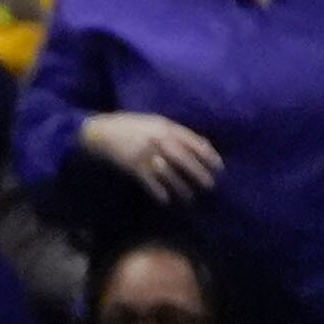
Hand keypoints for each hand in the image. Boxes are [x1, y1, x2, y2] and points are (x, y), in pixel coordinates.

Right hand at [80, 112, 221, 201]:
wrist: (104, 132)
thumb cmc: (134, 127)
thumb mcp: (158, 123)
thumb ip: (177, 132)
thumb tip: (201, 144)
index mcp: (167, 128)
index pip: (194, 142)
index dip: (208, 155)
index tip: (219, 167)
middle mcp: (159, 140)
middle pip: (184, 158)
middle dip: (199, 172)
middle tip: (210, 186)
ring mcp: (146, 154)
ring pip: (169, 173)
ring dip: (180, 186)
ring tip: (190, 198)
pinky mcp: (133, 166)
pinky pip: (148, 181)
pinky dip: (158, 191)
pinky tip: (166, 200)